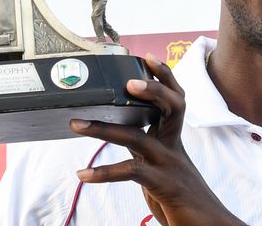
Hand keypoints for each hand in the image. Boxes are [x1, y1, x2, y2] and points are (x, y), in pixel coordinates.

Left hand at [70, 55, 244, 225]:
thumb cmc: (185, 204)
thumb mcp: (165, 175)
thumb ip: (148, 158)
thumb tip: (129, 145)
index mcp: (174, 144)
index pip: (175, 102)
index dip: (165, 78)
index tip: (148, 58)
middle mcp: (175, 149)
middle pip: (171, 107)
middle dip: (151, 89)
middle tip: (126, 80)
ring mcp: (171, 166)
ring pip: (138, 137)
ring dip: (103, 129)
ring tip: (76, 124)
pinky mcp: (165, 186)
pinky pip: (132, 171)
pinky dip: (104, 172)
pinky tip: (83, 173)